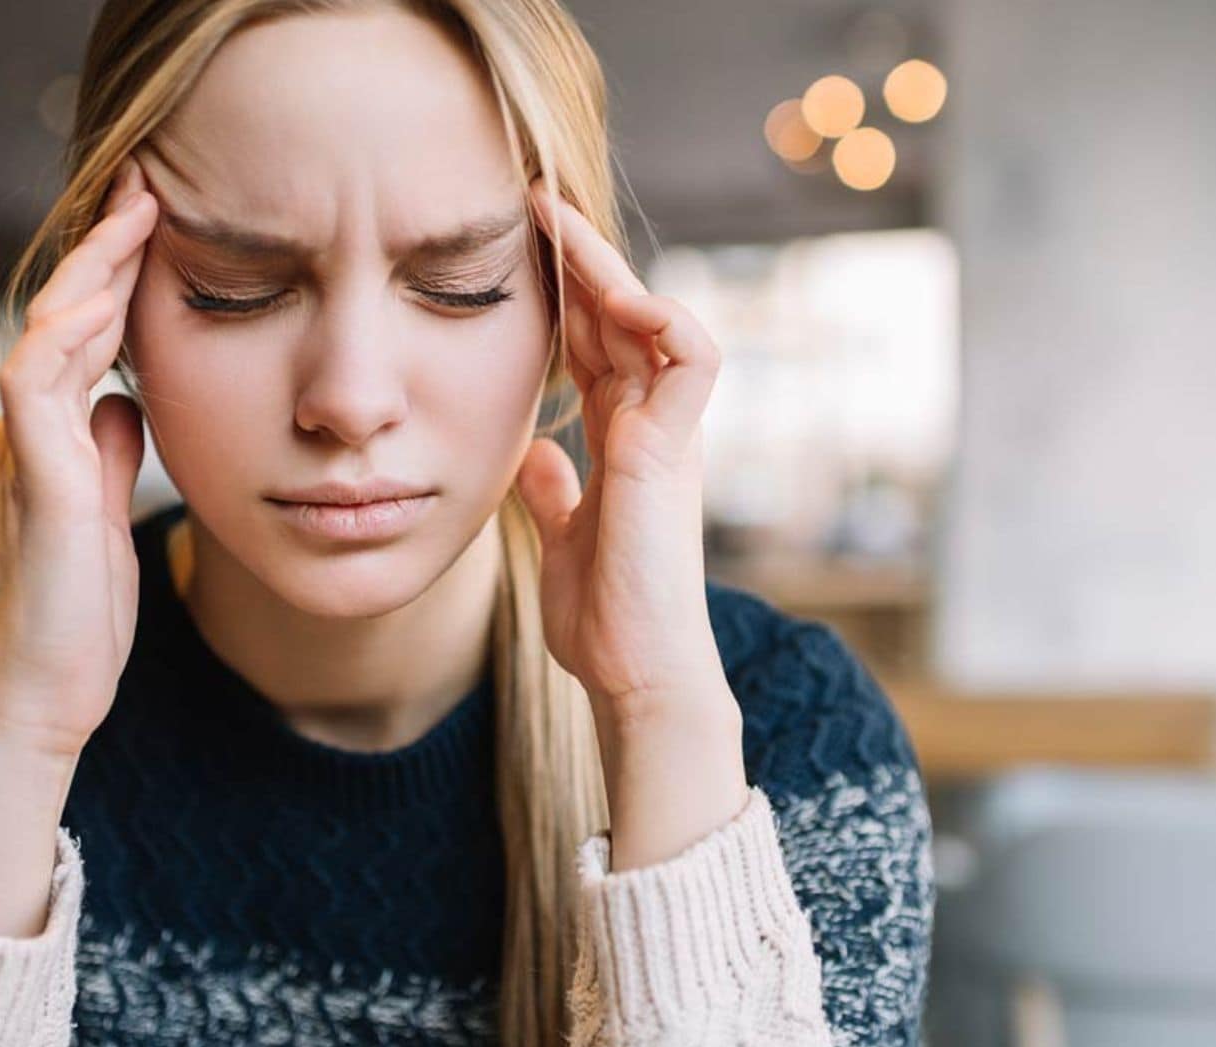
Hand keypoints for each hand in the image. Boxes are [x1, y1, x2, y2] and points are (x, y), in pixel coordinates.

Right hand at [0, 155, 156, 763]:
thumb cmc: (78, 619)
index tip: (157, 222)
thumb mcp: (106, 518)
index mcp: (45, 440)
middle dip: (103, 249)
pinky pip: (35, 383)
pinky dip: (67, 335)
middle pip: (60, 317)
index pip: (79, 337)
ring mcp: (18, 452)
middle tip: (146, 183)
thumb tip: (124, 402)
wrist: (42, 696)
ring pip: (45, 333)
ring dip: (91, 272)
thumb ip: (107, 456)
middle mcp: (22, 433)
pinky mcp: (31, 480)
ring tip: (136, 215)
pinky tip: (104, 299)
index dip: (113, 277)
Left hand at [514, 179, 748, 869]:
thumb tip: (533, 457)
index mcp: (626, 444)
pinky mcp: (676, 452)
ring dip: (611, 272)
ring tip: (561, 225)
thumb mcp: (564, 540)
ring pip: (655, 324)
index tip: (522, 252)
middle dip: (581, 260)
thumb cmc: (608, 621)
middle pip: (621, 321)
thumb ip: (554, 493)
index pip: (596, 348)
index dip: (565, 297)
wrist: (638, 674)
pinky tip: (618, 295)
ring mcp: (669, 437)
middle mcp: (653, 430)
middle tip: (535, 202)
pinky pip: (693, 361)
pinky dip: (664, 320)